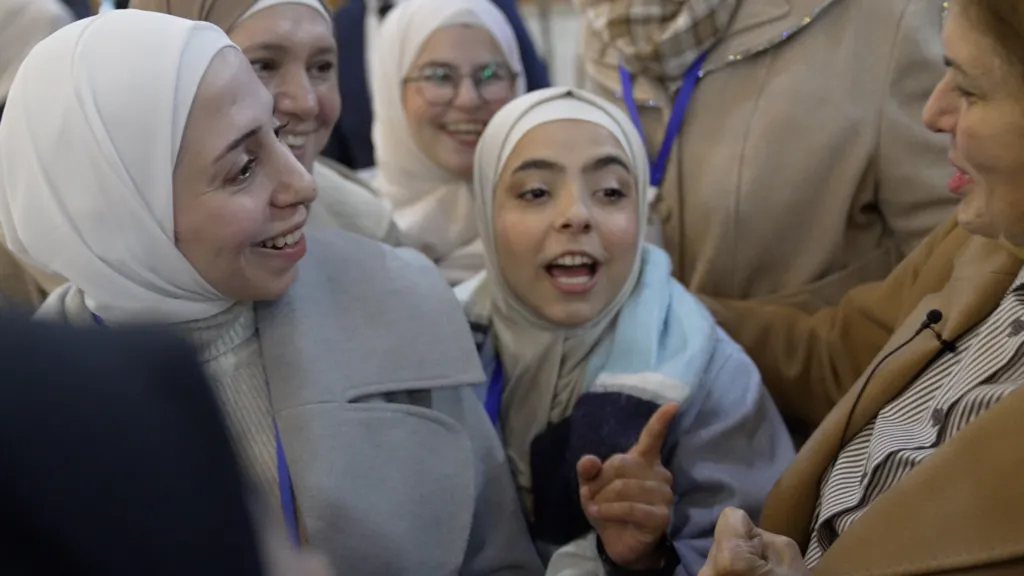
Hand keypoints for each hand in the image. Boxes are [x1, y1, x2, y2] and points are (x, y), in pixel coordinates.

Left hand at [577, 402, 678, 569]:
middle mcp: (658, 474)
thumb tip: (588, 461)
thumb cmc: (608, 508)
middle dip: (600, 481)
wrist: (617, 542)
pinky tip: (598, 514)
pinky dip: (609, 510)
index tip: (673, 404)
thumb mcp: (591, 487)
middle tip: (591, 496)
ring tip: (595, 508)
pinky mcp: (661, 516)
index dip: (661, 421)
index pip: (653, 437)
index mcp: (643, 460)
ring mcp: (663, 495)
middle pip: (622, 464)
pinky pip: (630, 507)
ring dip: (602, 499)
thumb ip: (588, 471)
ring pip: (624, 487)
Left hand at [698, 508, 809, 575]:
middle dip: (739, 548)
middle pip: (720, 538)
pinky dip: (728, 575)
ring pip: (717, 555)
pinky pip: (715, 572)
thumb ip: (761, 533)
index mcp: (728, 558)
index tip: (762, 552)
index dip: (750, 531)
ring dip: (732, 564)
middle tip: (760, 571)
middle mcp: (706, 570)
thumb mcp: (786, 551)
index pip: (731, 516)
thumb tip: (744, 532)